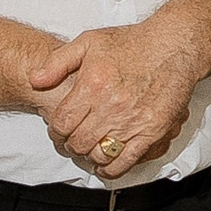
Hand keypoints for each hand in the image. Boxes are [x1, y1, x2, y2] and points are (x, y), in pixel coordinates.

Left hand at [30, 20, 209, 178]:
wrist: (174, 45)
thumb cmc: (133, 42)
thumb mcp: (89, 41)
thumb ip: (58, 62)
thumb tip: (35, 80)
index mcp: (93, 85)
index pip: (62, 123)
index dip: (55, 132)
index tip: (59, 132)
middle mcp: (111, 106)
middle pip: (78, 142)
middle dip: (71, 145)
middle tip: (74, 141)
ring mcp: (133, 120)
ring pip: (99, 154)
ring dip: (90, 156)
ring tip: (91, 149)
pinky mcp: (153, 130)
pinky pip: (127, 160)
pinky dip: (113, 168)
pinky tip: (107, 165)